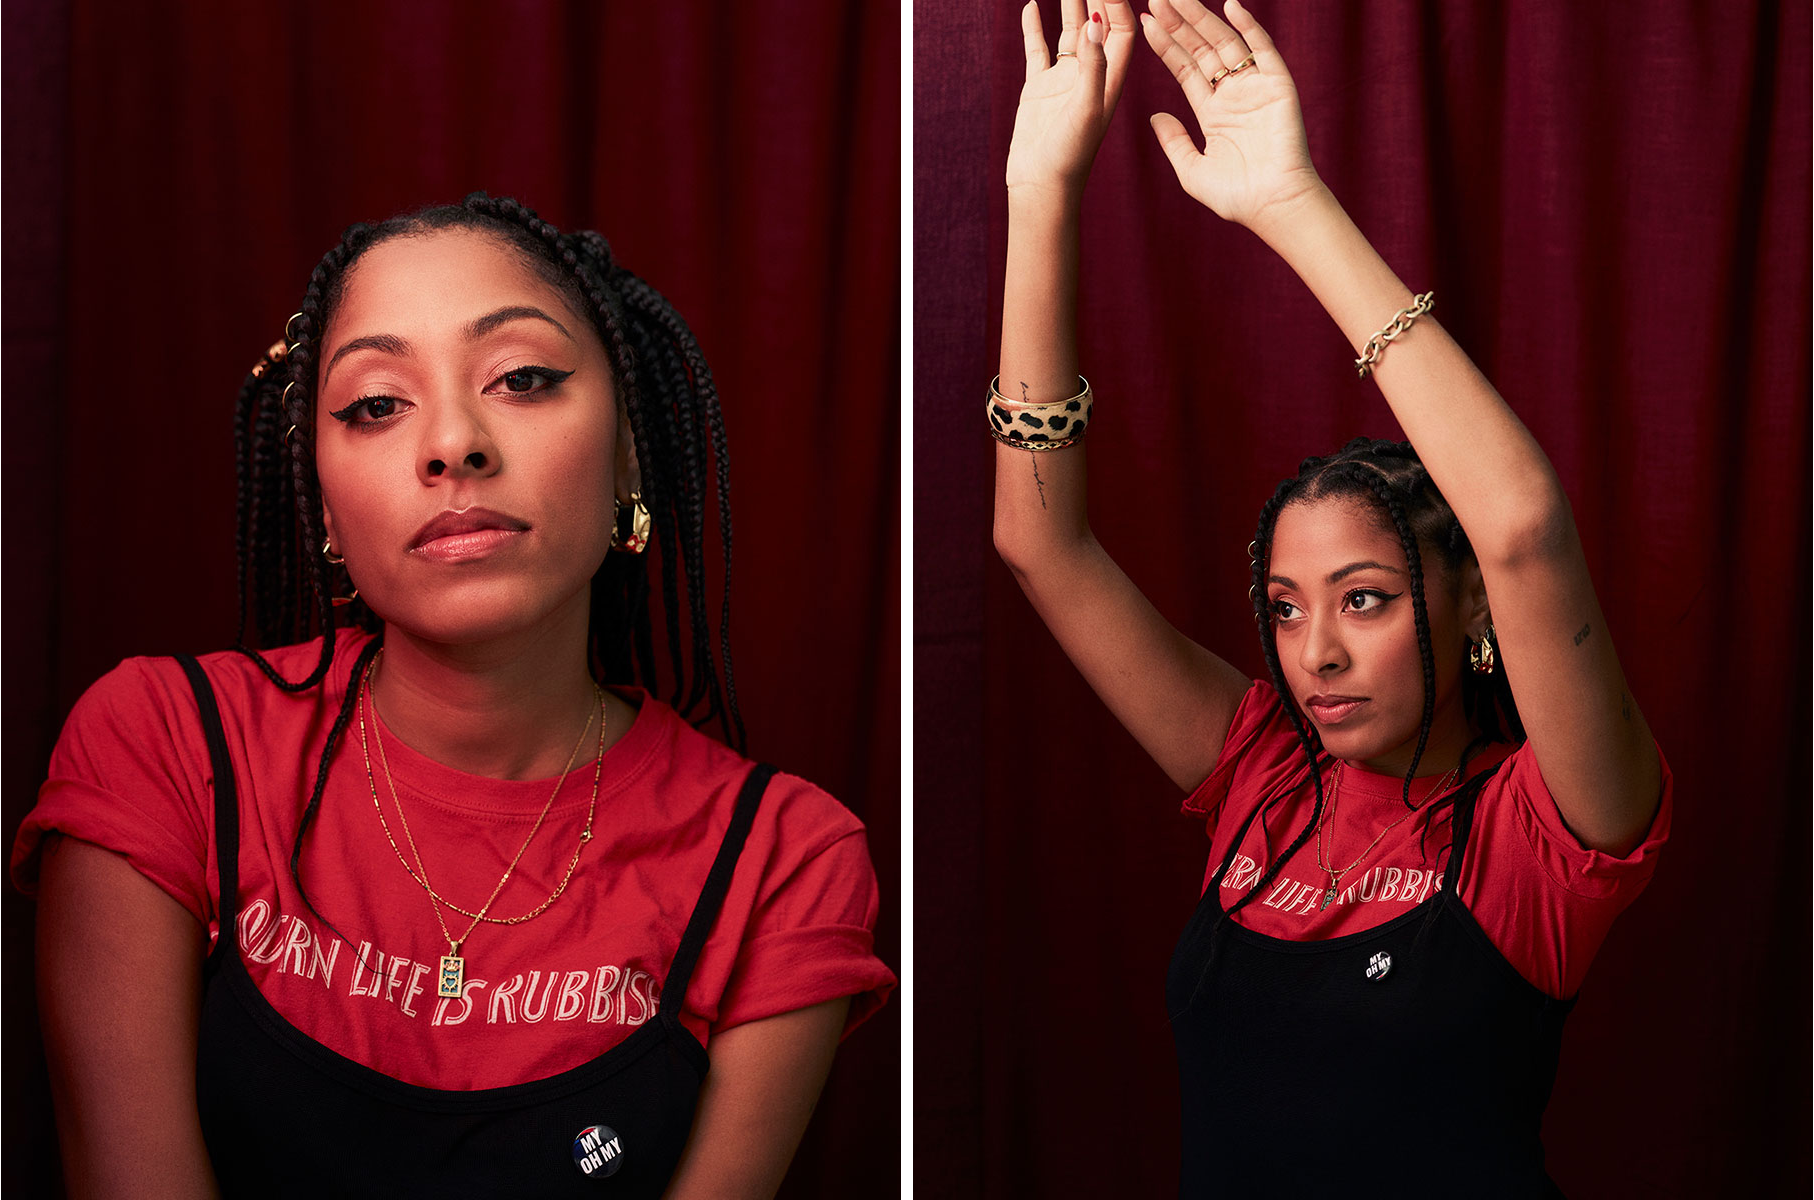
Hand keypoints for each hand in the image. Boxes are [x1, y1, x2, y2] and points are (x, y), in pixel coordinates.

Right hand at [1004, 0, 1139, 203]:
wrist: (1041, 187)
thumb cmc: (1070, 157)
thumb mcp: (1086, 110)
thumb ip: (1091, 66)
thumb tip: (1093, 21)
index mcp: (1111, 80)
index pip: (1121, 30)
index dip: (1116, 2)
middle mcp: (1091, 75)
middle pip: (1098, 23)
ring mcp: (1064, 80)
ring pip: (1069, 30)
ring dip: (1068, 2)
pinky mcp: (1039, 88)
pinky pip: (1038, 49)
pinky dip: (1034, 27)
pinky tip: (1029, 5)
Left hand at [1141, 0, 1324, 230]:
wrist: (1273, 206)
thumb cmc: (1236, 198)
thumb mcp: (1192, 170)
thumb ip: (1174, 142)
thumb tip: (1155, 116)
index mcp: (1213, 113)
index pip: (1185, 69)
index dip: (1166, 46)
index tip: (1145, 23)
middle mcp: (1233, 95)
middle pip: (1202, 50)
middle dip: (1178, 25)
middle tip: (1156, 0)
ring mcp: (1255, 88)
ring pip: (1226, 44)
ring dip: (1202, 19)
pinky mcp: (1278, 86)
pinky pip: (1263, 49)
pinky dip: (1248, 27)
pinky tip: (1230, 6)